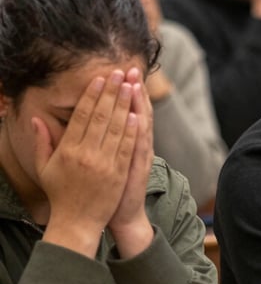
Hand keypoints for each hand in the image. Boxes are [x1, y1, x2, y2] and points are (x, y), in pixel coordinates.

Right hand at [34, 71, 136, 257]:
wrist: (77, 222)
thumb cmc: (60, 194)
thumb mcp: (45, 168)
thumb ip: (41, 142)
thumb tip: (35, 118)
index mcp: (67, 150)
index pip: (81, 116)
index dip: (91, 95)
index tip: (99, 78)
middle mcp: (85, 154)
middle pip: (100, 117)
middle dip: (111, 93)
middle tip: (119, 73)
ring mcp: (103, 163)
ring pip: (115, 128)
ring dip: (124, 105)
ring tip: (130, 86)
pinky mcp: (118, 173)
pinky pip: (126, 147)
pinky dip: (131, 130)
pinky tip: (136, 114)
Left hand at [108, 68, 154, 258]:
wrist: (123, 214)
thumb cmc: (111, 187)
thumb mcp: (109, 158)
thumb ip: (105, 138)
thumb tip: (95, 117)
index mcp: (131, 141)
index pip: (130, 110)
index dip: (128, 91)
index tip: (123, 72)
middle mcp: (139, 144)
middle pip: (139, 111)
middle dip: (135, 90)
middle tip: (131, 69)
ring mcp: (140, 155)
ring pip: (141, 124)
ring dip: (138, 104)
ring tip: (135, 84)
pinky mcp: (138, 168)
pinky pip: (138, 146)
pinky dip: (138, 131)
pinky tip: (135, 116)